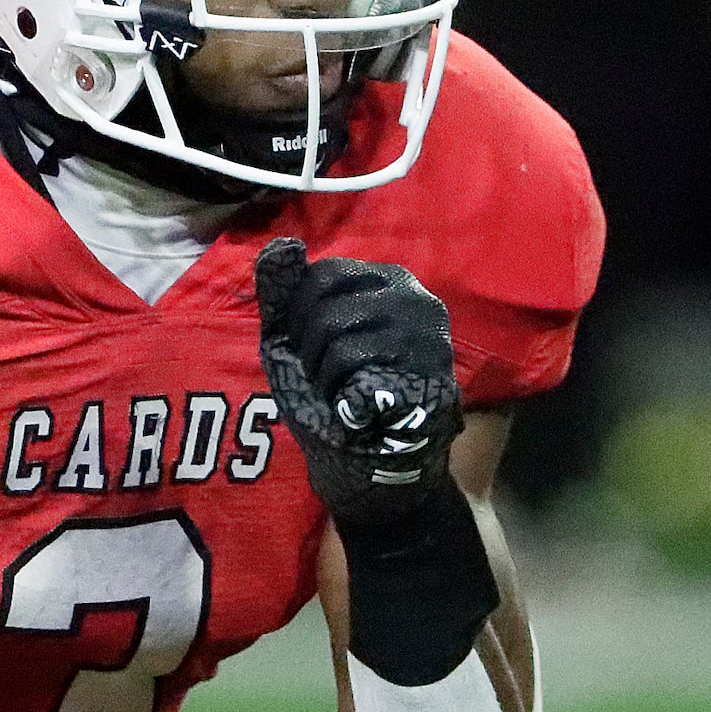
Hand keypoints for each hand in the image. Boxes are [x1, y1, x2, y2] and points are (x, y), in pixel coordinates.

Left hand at [254, 237, 464, 526]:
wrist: (368, 465)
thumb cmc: (332, 396)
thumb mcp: (296, 340)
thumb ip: (284, 294)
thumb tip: (281, 246)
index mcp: (387, 282)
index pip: (323, 275)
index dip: (299, 317)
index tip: (308, 349)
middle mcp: (415, 297)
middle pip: (325, 303)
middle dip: (308, 349)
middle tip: (326, 378)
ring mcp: (427, 334)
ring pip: (337, 335)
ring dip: (322, 377)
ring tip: (341, 395)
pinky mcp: (429, 371)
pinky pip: (357, 369)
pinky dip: (341, 396)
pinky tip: (356, 408)